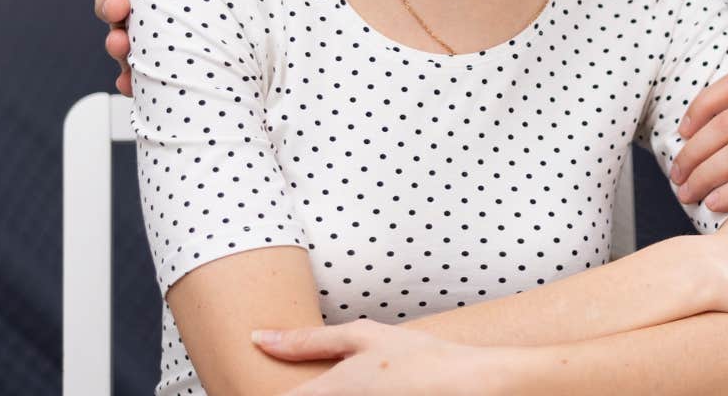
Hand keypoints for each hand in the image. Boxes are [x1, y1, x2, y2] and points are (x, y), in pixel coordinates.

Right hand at [97, 0, 206, 94]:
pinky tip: (133, 84)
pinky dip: (135, 84)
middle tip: (120, 6)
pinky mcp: (172, 75)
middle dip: (108, 4)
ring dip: (116, 45)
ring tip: (123, 47)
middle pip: (114, 6)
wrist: (290, 31)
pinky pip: (146, 85)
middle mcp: (151, 8)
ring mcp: (157, 43)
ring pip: (122, 45)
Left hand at [257, 320, 505, 395]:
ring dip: (331, 393)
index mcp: (329, 391)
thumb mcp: (363, 337)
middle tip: (339, 377)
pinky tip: (379, 389)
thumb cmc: (420, 358)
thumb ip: (308, 340)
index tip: (259, 382)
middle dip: (304, 389)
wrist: (469, 384)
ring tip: (366, 380)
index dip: (261, 390)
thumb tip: (258, 338)